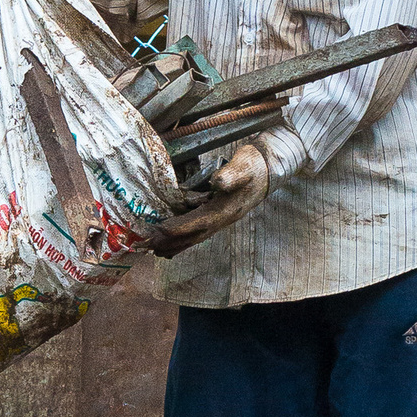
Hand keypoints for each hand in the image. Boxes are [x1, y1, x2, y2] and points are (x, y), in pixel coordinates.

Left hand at [149, 142, 271, 257]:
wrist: (268, 171)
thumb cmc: (253, 166)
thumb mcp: (243, 166)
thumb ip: (231, 175)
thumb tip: (219, 182)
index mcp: (226, 210)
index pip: (200, 222)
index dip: (180, 227)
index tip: (160, 230)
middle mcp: (223, 220)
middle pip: (194, 236)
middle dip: (171, 242)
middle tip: (148, 245)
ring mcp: (221, 221)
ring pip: (195, 238)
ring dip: (175, 245)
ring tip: (155, 251)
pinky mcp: (218, 217)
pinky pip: (199, 233)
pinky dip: (184, 240)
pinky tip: (173, 245)